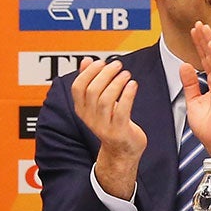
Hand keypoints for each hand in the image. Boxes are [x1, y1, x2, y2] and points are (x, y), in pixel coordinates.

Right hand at [71, 58, 145, 199]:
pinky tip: (133, 85)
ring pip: (106, 100)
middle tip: (118, 66)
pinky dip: (128, 95)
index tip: (102, 63)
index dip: (89, 72)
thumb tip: (86, 60)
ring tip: (126, 75)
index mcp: (82, 109)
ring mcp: (104, 126)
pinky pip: (122, 111)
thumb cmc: (112, 122)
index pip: (78, 87)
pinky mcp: (119, 131)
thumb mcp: (97, 103)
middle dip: (105, 75)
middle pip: (93, 91)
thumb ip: (91, 81)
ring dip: (117, 83)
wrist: (122, 150)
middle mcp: (90, 118)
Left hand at [180, 22, 210, 175]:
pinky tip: (210, 45)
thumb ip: (190, 84)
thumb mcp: (194, 101)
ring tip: (202, 29)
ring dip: (209, 43)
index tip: (194, 32)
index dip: (199, 46)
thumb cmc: (209, 127)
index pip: (205, 61)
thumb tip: (185, 66)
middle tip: (197, 24)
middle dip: (204, 39)